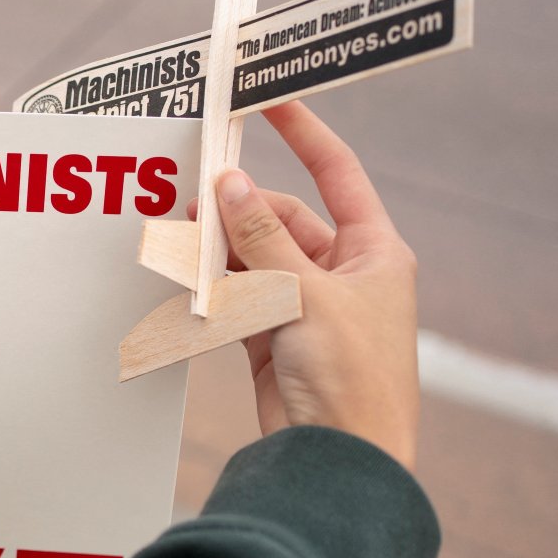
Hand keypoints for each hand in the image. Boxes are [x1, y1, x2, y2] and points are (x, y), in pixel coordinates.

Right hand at [191, 101, 419, 468]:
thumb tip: (228, 184)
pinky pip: (237, 295)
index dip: (305, 134)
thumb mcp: (305, 292)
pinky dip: (213, 285)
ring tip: (182, 238)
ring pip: (254, 256)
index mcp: (374, 252)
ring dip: (220, 247)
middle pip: (283, 218)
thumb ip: (261, 237)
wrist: (338, 456)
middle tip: (195, 198)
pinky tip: (188, 276)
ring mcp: (306, 305)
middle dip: (239, 208)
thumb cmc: (349, 374)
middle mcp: (343, 273)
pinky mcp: (274, 337)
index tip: (271, 100)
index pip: (338, 174)